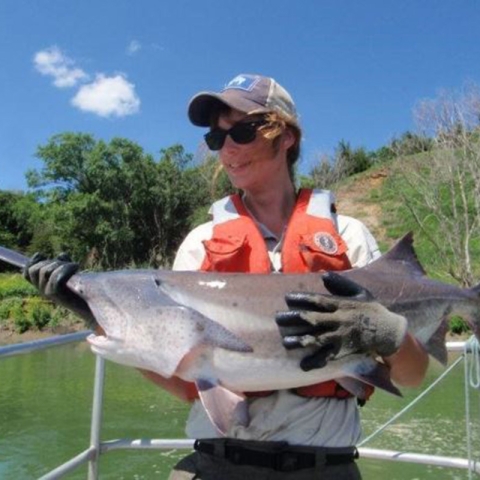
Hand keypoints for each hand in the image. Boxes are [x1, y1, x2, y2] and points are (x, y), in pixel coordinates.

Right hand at [23, 253, 95, 325]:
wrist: (93, 306)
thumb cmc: (83, 290)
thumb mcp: (70, 275)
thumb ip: (63, 265)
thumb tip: (61, 255)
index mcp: (43, 286)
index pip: (27, 274)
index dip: (31, 262)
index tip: (41, 254)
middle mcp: (42, 291)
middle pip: (36, 269)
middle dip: (52, 262)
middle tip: (67, 263)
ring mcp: (48, 293)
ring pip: (46, 270)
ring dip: (61, 264)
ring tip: (75, 266)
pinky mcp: (55, 294)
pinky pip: (55, 276)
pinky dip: (66, 268)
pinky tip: (76, 267)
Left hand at [275, 272, 407, 370]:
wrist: (389, 332)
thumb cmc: (372, 309)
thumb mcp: (360, 292)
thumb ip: (342, 284)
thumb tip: (324, 274)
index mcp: (341, 305)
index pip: (318, 301)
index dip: (302, 299)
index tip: (287, 298)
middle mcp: (338, 320)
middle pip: (312, 319)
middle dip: (294, 319)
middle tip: (278, 319)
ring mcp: (340, 337)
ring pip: (316, 339)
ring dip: (300, 341)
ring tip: (285, 342)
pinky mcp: (343, 351)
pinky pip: (327, 357)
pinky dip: (315, 362)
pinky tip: (303, 365)